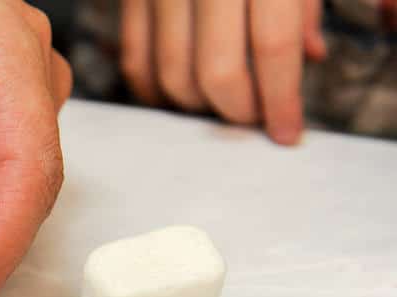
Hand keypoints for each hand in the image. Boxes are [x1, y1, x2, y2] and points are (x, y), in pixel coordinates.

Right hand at [119, 0, 325, 144]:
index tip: (286, 132)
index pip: (272, 47)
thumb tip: (309, 54)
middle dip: (238, 110)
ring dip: (198, 105)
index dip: (281, 99)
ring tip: (218, 103)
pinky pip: (136, 62)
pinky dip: (155, 91)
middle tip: (252, 118)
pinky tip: (178, 95)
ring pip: (173, 76)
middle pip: (217, 73)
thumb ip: (305, 3)